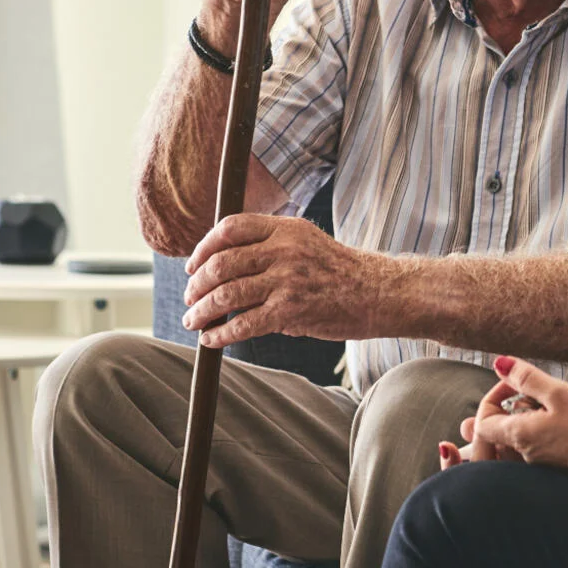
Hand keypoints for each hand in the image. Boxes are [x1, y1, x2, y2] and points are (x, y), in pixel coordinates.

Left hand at [181, 213, 385, 346]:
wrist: (377, 292)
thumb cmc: (341, 271)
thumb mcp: (307, 241)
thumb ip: (271, 245)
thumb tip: (226, 264)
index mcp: (286, 228)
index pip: (231, 228)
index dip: (203, 247)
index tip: (193, 265)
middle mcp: (284, 250)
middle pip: (222, 263)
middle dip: (197, 284)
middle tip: (190, 297)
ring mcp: (287, 280)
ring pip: (226, 294)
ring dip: (201, 310)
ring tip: (193, 320)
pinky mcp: (290, 311)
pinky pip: (243, 324)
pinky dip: (220, 334)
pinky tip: (212, 340)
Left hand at [438, 357, 567, 477]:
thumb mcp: (560, 392)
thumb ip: (527, 378)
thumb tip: (499, 364)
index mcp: (520, 436)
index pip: (483, 422)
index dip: (493, 396)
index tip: (516, 382)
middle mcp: (525, 456)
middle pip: (497, 432)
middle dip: (506, 406)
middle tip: (528, 390)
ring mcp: (541, 466)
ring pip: (516, 440)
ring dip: (524, 418)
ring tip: (547, 402)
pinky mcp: (556, 469)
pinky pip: (533, 449)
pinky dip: (537, 431)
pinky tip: (560, 420)